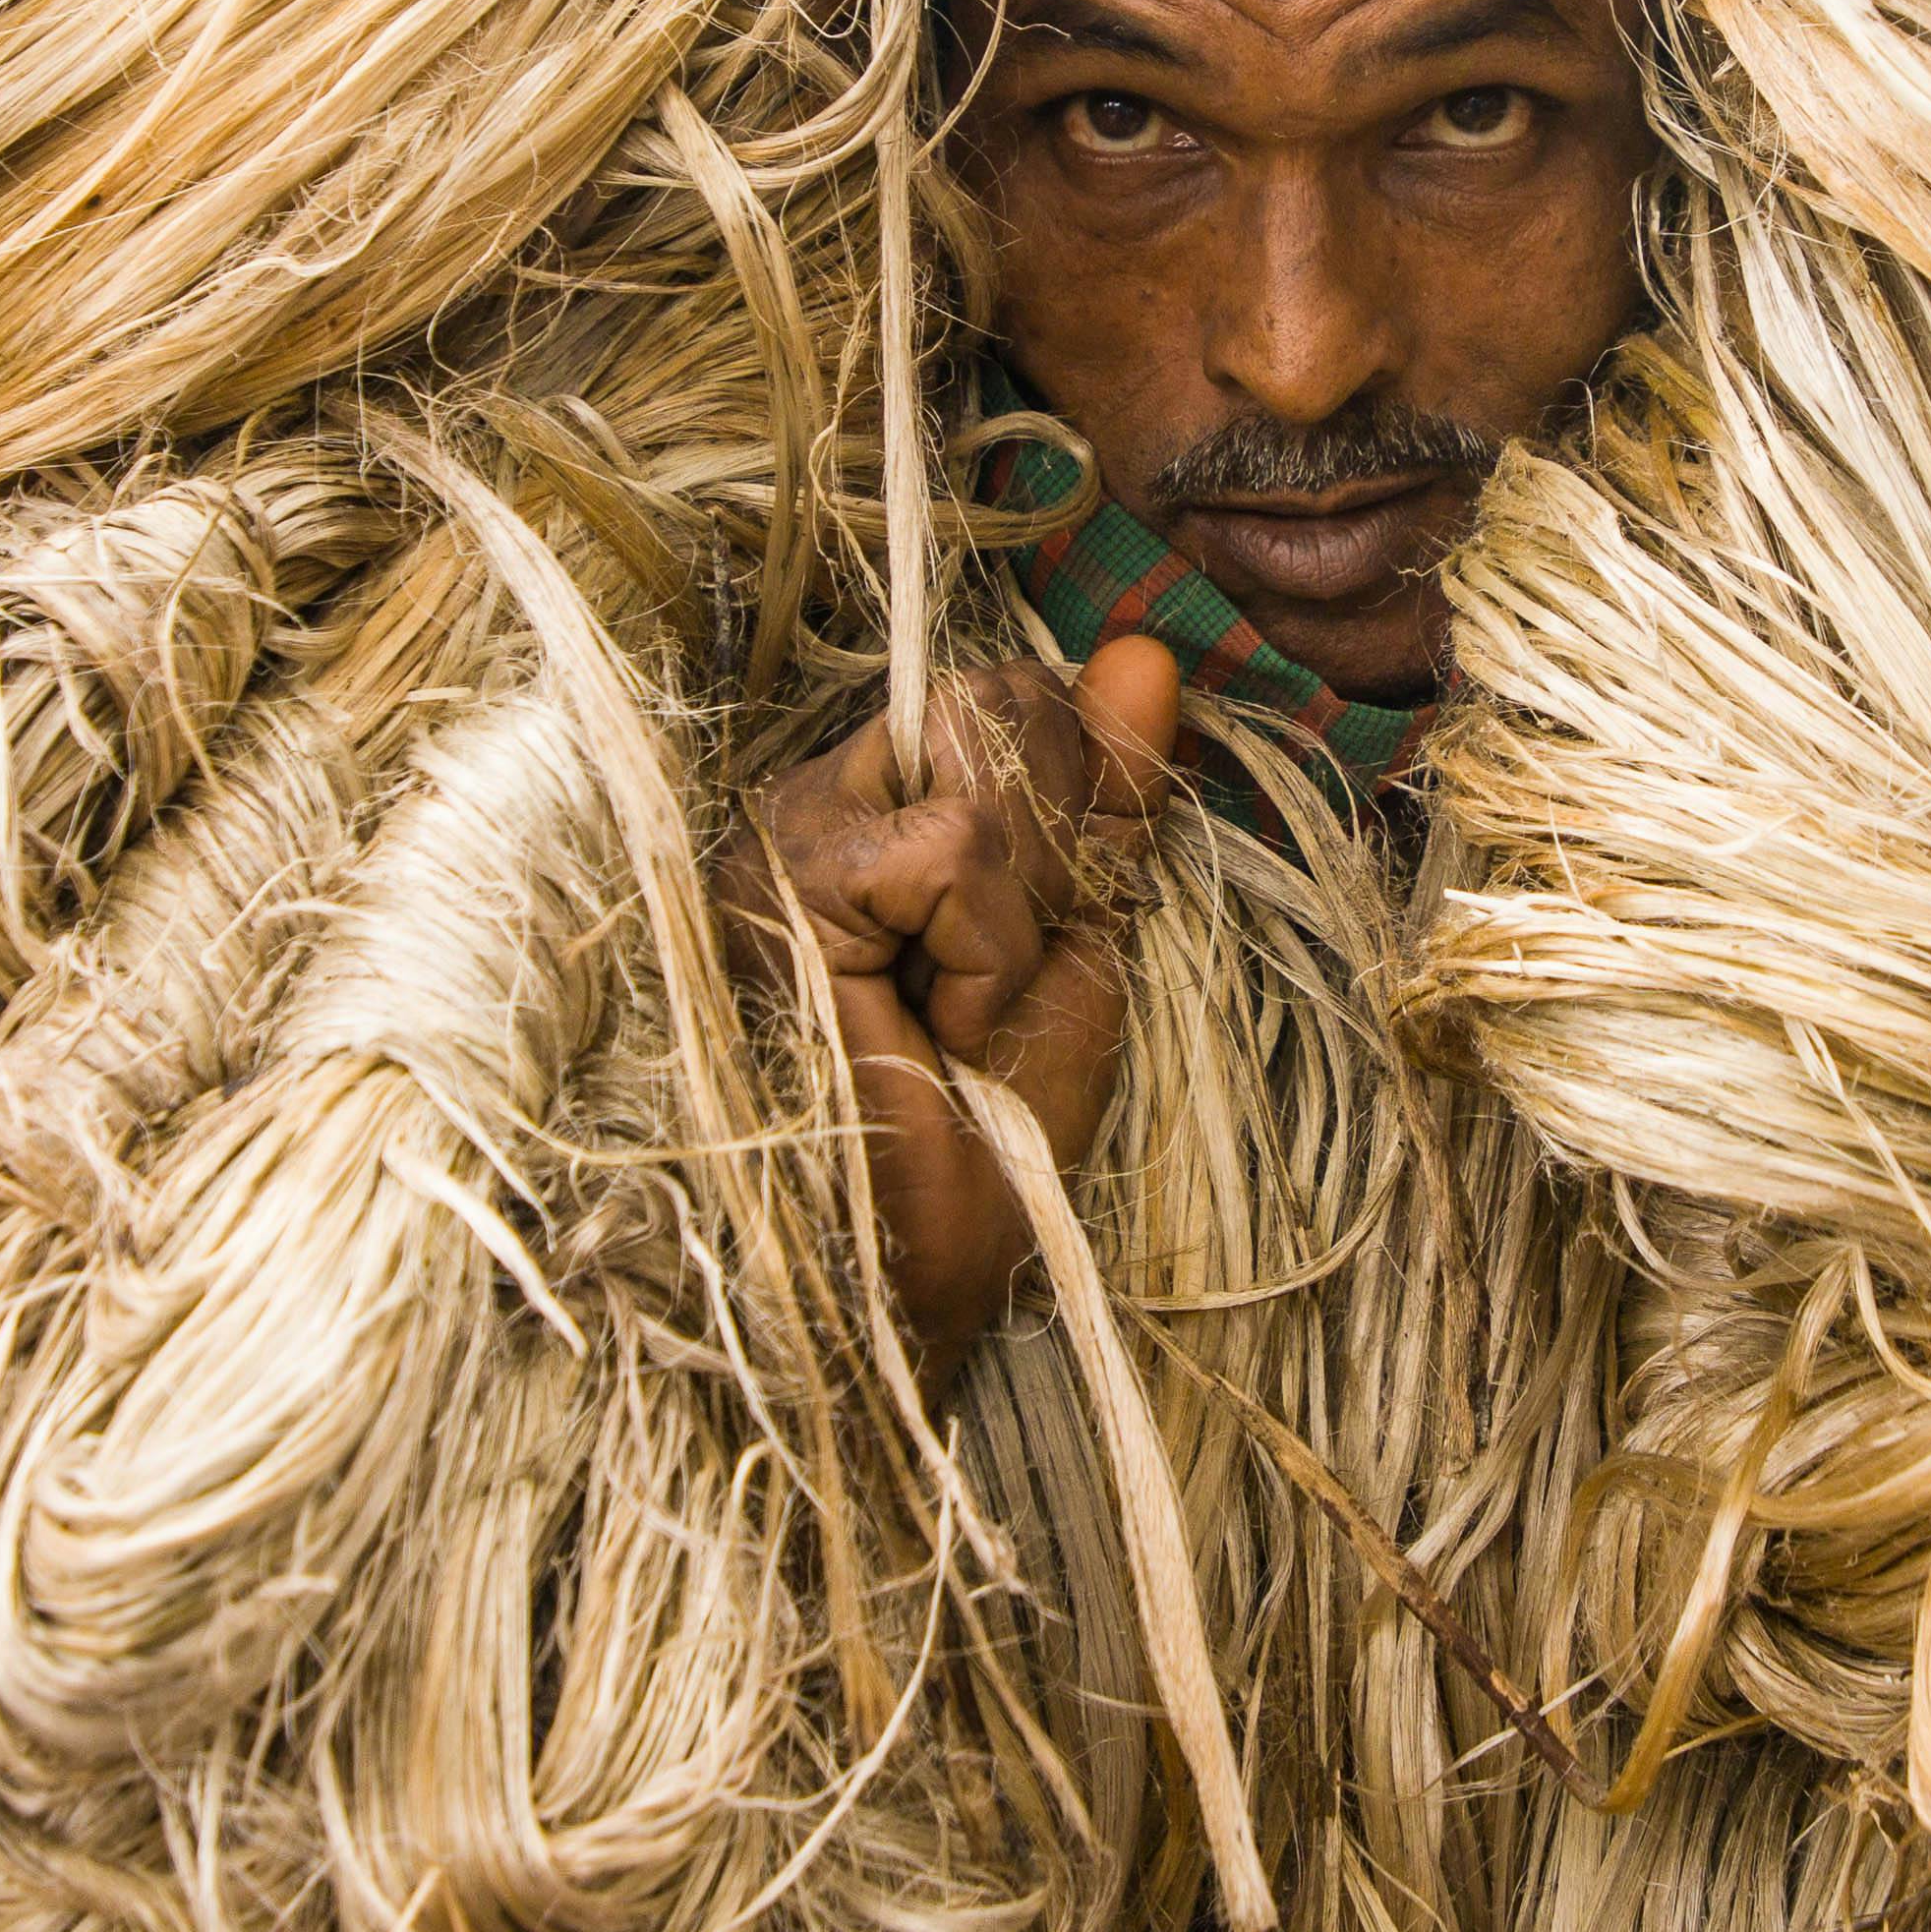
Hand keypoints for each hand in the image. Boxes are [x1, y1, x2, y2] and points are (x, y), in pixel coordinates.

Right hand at [719, 640, 1180, 1397]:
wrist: (906, 1283)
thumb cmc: (978, 1142)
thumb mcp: (1077, 945)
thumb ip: (1107, 801)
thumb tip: (1144, 648)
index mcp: (880, 811)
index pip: (1014, 698)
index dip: (1079, 800)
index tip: (1046, 940)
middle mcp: (820, 802)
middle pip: (1000, 698)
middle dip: (1056, 848)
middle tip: (1002, 983)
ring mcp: (789, 836)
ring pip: (985, 758)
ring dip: (1022, 910)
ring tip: (961, 1012)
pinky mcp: (786, 883)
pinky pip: (956, 848)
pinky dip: (984, 953)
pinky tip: (932, 1030)